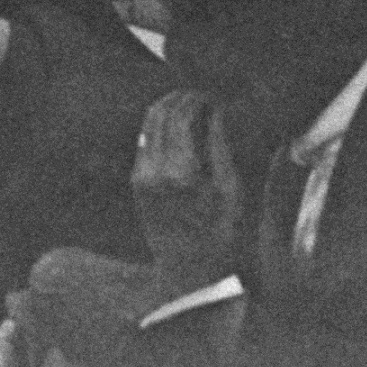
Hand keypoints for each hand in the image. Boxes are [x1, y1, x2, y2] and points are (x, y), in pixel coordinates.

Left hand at [131, 88, 248, 300]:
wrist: (189, 270)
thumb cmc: (220, 232)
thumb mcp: (231, 189)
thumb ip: (220, 146)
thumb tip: (216, 111)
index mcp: (181, 172)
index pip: (182, 116)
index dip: (196, 99)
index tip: (211, 95)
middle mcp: (154, 170)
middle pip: (160, 114)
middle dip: (180, 98)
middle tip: (199, 95)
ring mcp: (141, 175)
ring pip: (148, 124)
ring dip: (166, 108)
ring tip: (188, 104)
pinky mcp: (136, 181)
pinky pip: (144, 141)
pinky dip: (158, 127)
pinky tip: (176, 126)